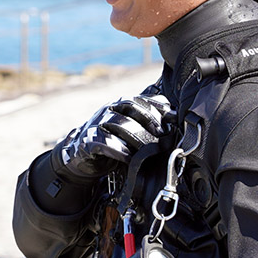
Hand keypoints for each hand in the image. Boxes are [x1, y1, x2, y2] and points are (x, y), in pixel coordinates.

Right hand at [52, 93, 170, 179]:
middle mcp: (107, 110)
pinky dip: (120, 150)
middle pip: (129, 107)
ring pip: (118, 124)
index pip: (138, 99)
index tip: (173, 118)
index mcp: (118, 105)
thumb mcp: (130, 128)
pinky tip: (131, 158)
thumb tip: (174, 115)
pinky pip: (105, 143)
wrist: (83, 155)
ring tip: (150, 149)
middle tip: (163, 134)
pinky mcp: (88, 141)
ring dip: (137, 137)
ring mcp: (96, 124)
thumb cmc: (113, 141)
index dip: (156, 107)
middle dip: (149, 120)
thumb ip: (147, 119)